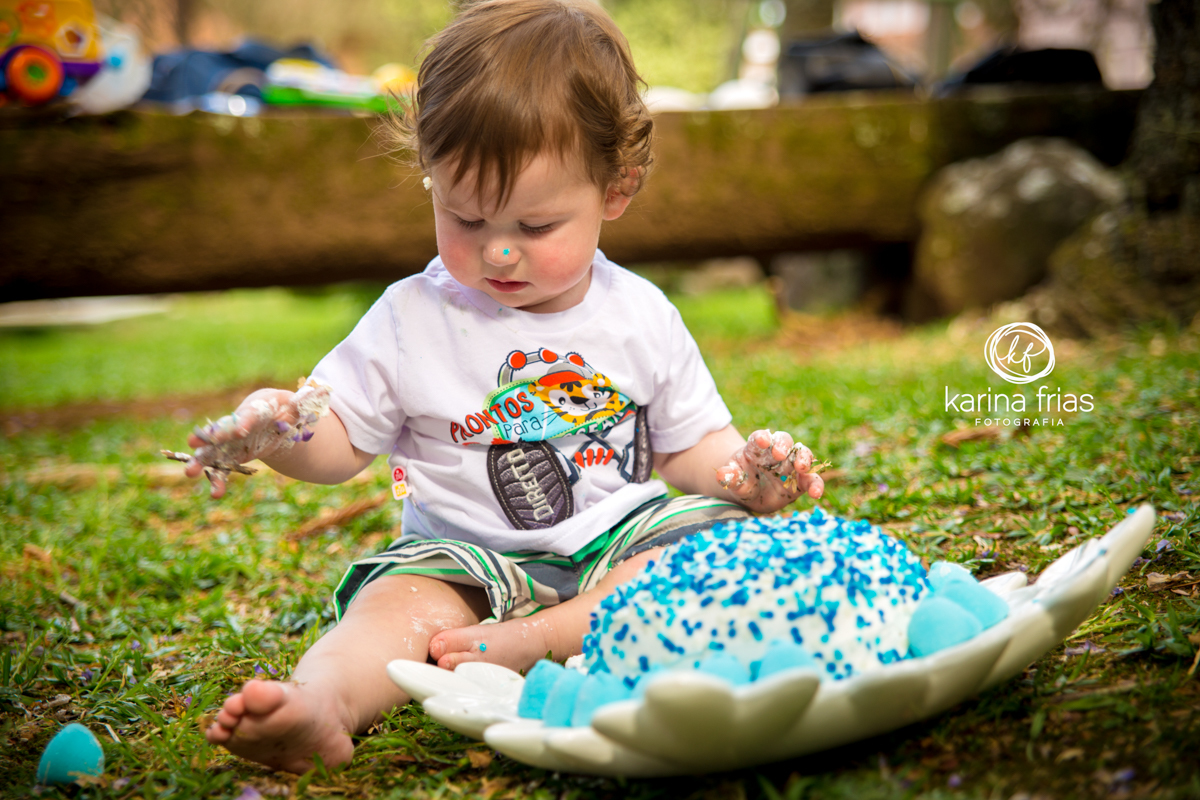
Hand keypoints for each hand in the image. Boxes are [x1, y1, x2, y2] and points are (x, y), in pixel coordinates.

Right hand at [170, 382, 329, 498]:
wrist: (273, 417)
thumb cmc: (285, 408)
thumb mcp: (297, 406)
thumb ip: (300, 406)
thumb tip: (311, 396)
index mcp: (256, 409)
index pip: (248, 416)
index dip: (243, 423)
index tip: (238, 432)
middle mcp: (238, 424)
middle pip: (221, 430)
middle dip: (209, 437)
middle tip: (193, 443)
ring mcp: (232, 441)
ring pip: (214, 450)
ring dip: (201, 461)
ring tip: (190, 472)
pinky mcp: (232, 455)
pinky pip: (223, 469)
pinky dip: (219, 481)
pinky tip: (215, 494)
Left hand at [715, 429, 824, 513]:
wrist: (751, 492)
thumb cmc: (741, 480)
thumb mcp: (733, 480)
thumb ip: (730, 477)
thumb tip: (721, 475)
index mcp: (756, 448)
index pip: (759, 438)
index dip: (761, 437)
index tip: (762, 440)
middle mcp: (776, 453)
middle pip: (783, 441)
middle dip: (783, 445)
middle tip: (780, 454)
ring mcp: (790, 465)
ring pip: (801, 455)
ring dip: (803, 459)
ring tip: (802, 467)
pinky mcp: (800, 480)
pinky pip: (810, 479)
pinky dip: (816, 483)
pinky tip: (816, 492)